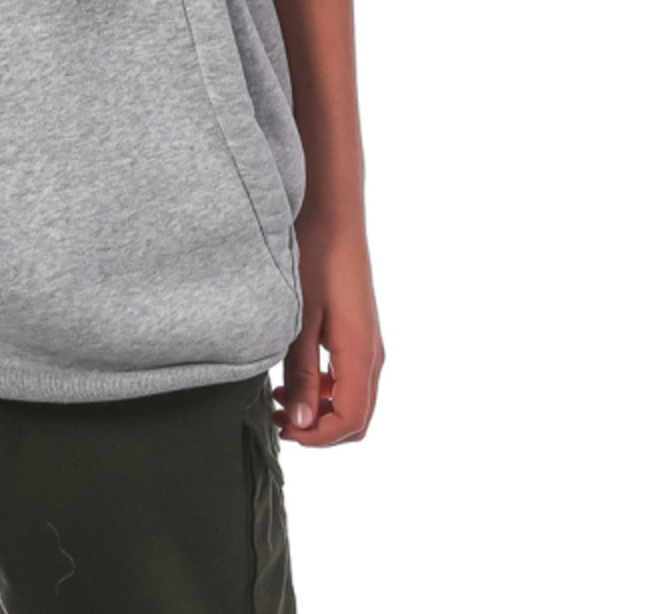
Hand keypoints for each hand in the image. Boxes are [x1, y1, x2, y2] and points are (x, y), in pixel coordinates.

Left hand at [273, 209, 383, 444]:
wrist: (331, 212)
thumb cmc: (314, 256)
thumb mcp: (298, 317)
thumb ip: (300, 372)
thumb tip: (303, 423)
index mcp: (359, 352)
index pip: (352, 420)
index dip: (319, 438)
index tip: (284, 430)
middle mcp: (372, 353)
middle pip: (357, 416)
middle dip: (319, 428)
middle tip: (278, 420)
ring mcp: (368, 341)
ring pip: (353, 398)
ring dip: (321, 408)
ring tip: (281, 399)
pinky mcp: (358, 330)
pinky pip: (349, 376)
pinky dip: (325, 388)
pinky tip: (295, 376)